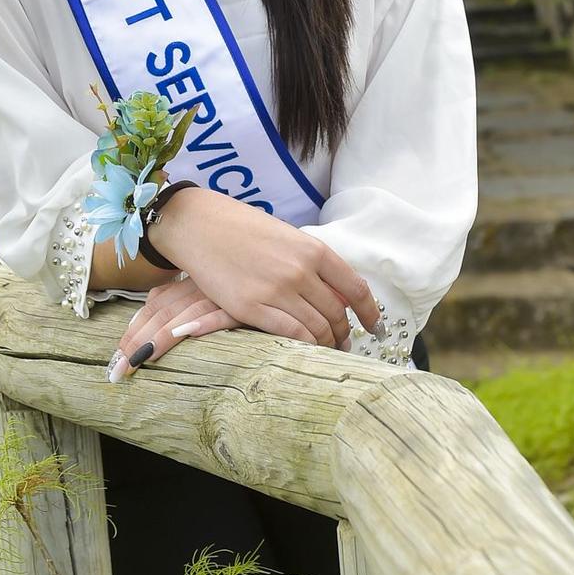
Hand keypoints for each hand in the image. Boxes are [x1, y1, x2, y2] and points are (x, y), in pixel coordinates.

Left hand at [106, 273, 246, 381]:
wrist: (289, 257)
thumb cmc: (254, 273)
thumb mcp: (219, 286)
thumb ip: (195, 298)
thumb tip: (169, 317)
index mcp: (194, 280)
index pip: (156, 304)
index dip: (135, 328)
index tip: (117, 354)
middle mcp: (202, 285)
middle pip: (159, 314)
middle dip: (135, 342)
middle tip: (115, 372)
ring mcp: (221, 292)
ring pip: (180, 317)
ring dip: (155, 342)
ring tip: (134, 365)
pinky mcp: (245, 301)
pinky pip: (218, 314)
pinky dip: (200, 325)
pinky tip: (182, 335)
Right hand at [140, 185, 382, 350]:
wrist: (200, 225)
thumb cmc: (243, 229)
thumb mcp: (287, 238)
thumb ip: (313, 264)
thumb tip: (339, 295)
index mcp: (313, 250)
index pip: (356, 288)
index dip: (370, 313)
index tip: (374, 326)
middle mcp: (300, 271)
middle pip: (337, 313)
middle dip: (344, 333)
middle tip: (343, 343)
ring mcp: (277, 290)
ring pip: (317, 328)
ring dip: (325, 343)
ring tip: (324, 349)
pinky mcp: (251, 307)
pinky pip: (291, 335)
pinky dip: (304, 345)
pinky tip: (304, 348)